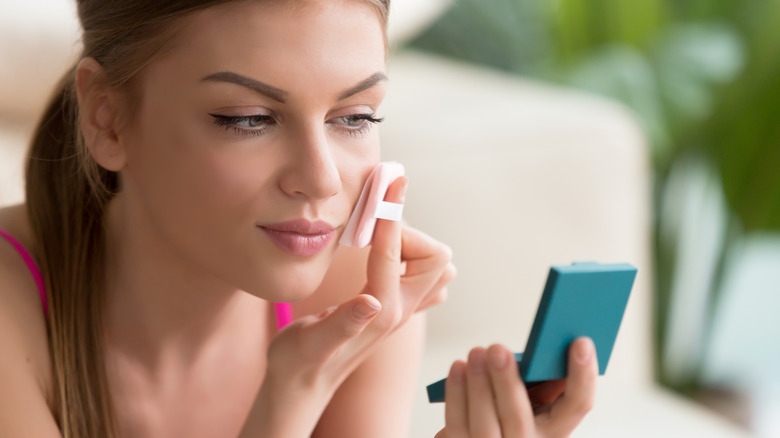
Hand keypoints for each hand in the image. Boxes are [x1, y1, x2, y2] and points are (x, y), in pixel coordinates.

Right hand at [240, 176, 454, 436]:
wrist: (300, 386)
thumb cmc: (298, 363)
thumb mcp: (311, 343)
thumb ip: (343, 323)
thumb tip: (371, 302)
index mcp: (381, 312)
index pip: (395, 251)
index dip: (390, 214)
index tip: (388, 181)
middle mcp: (399, 310)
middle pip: (435, 257)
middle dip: (407, 229)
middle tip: (371, 216)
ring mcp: (399, 310)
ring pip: (430, 265)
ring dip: (407, 240)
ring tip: (371, 229)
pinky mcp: (391, 309)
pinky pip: (418, 274)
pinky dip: (404, 252)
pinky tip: (376, 247)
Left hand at [435, 338, 597, 437]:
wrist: (484, 437)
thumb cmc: (510, 409)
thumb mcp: (533, 398)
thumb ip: (539, 376)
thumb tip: (543, 337)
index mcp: (556, 430)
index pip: (578, 405)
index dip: (584, 375)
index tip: (581, 341)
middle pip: (518, 418)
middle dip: (506, 381)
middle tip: (497, 347)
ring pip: (485, 424)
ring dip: (478, 384)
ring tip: (476, 352)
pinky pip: (457, 424)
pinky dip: (456, 393)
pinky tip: (458, 367)